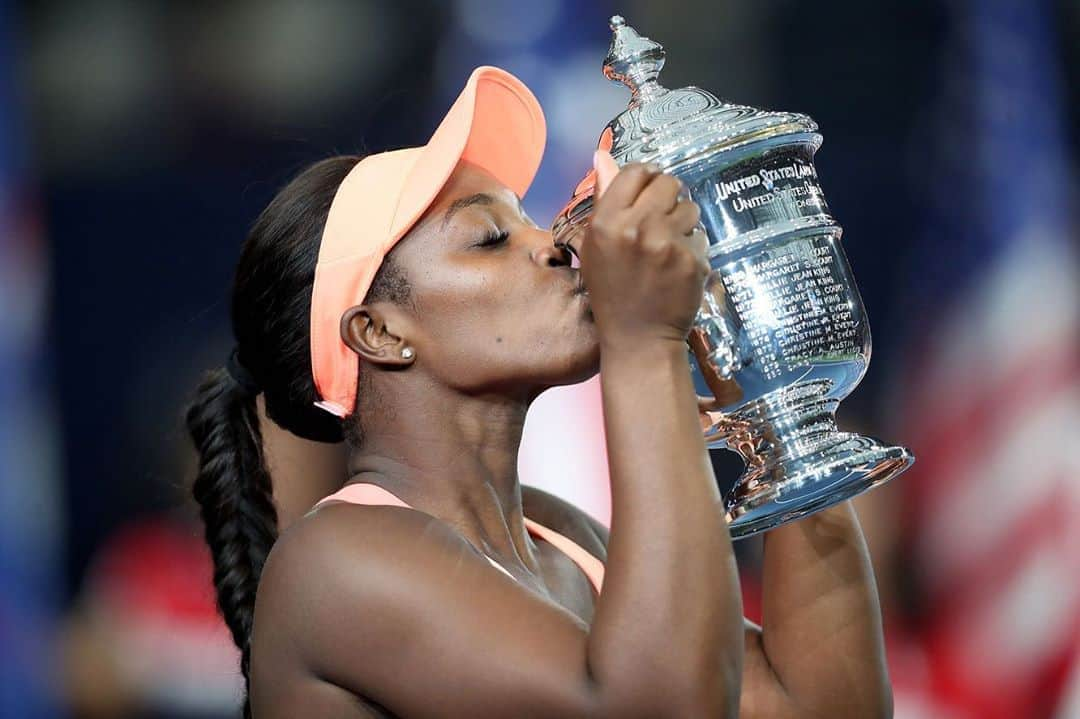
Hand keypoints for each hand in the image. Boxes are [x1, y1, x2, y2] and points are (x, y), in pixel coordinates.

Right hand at [580, 151, 708, 350]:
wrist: (638, 338)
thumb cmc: (612, 291)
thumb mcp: (595, 245)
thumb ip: (605, 198)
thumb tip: (602, 155)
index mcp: (606, 222)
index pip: (636, 172)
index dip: (645, 180)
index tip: (648, 194)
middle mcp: (636, 227)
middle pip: (668, 183)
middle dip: (668, 198)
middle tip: (661, 221)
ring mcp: (667, 244)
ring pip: (690, 208)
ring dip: (683, 222)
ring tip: (668, 247)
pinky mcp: (692, 260)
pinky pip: (700, 236)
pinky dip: (692, 248)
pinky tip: (677, 268)